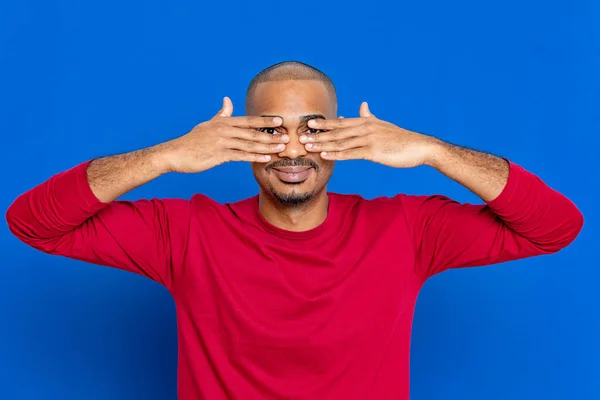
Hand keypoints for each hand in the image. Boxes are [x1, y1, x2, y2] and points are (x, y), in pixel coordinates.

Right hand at [161, 97, 287, 172]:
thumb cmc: (192, 140)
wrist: (175, 153)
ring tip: (281, 148)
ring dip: (267, 146)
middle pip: (252, 132)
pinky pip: (241, 156)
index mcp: (224, 122)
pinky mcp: (219, 155)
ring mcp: (222, 142)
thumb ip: (221, 114)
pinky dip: (255, 157)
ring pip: (249, 144)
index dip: (265, 121)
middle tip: (287, 137)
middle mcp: (224, 130)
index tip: (280, 120)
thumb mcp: (207, 124)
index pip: (248, 120)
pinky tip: (266, 158)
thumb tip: (228, 99)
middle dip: (271, 135)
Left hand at [300, 102, 439, 167]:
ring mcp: (369, 139)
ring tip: (308, 147)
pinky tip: (325, 155)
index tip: (309, 124)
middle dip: (318, 134)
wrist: (419, 147)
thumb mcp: (383, 125)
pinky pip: (351, 153)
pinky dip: (337, 154)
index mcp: (366, 122)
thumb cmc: (401, 139)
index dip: (324, 123)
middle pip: (337, 131)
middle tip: (301, 136)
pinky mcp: (374, 151)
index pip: (341, 122)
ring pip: (341, 142)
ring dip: (323, 144)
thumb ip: (370, 116)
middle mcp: (365, 128)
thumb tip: (363, 105)